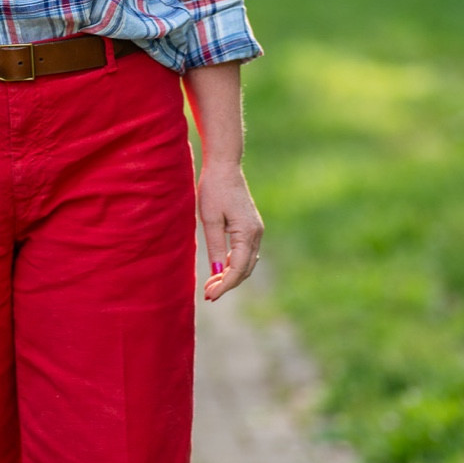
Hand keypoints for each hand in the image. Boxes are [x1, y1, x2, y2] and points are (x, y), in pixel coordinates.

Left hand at [198, 160, 261, 301]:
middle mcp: (256, 234)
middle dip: (227, 284)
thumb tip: (216, 273)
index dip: (224, 285)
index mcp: (247, 233)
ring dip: (230, 276)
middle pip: (245, 270)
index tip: (209, 295)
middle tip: (207, 294)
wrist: (224, 167)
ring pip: (246, 263)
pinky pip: (245, 253)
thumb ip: (214, 246)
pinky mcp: (251, 227)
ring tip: (211, 285)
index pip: (238, 269)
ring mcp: (256, 231)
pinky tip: (220, 270)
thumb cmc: (214, 189)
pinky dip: (234, 265)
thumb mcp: (209, 219)